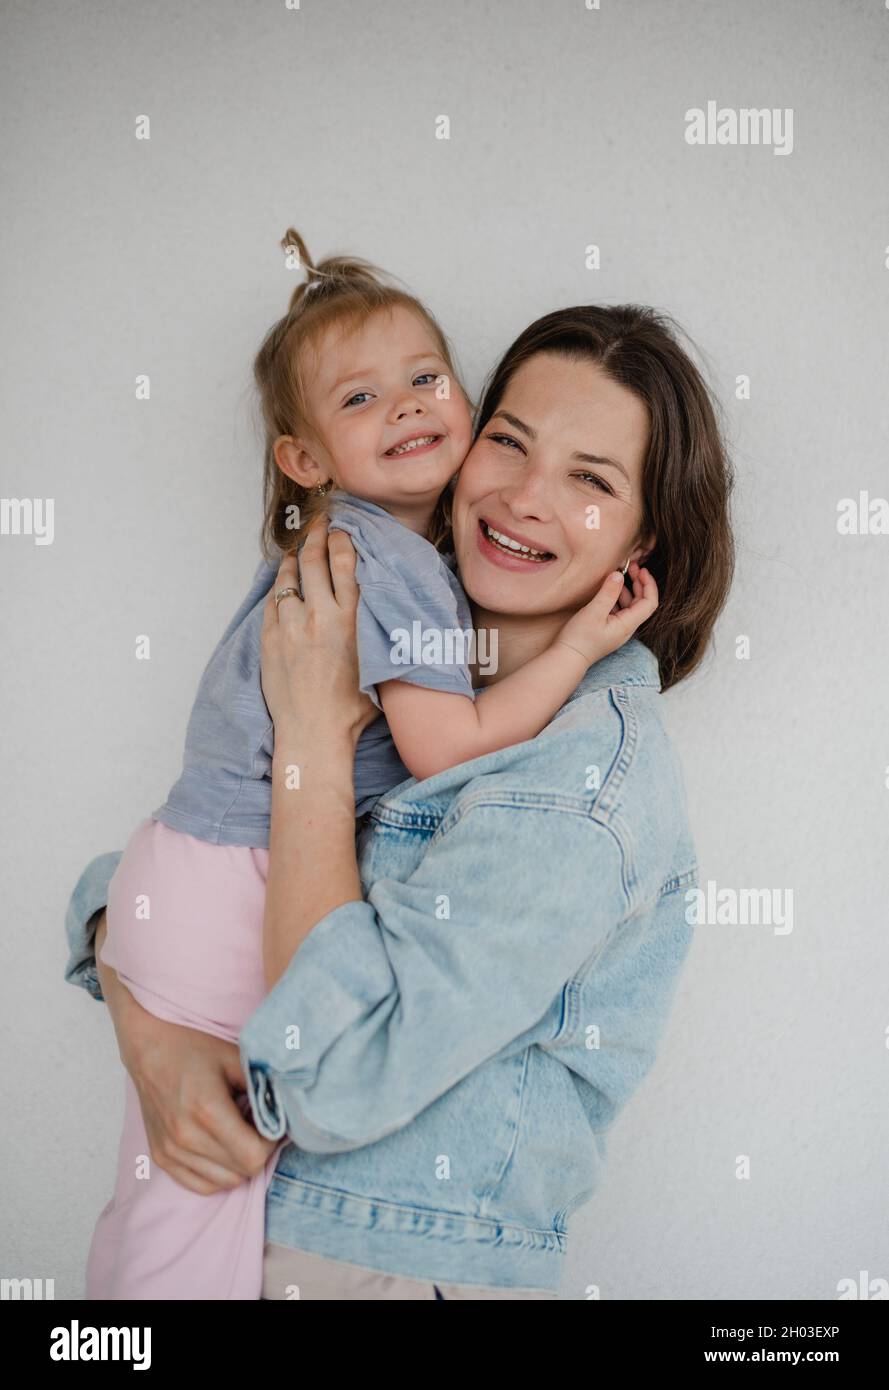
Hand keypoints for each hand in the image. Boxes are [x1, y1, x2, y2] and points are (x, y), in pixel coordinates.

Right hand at [122, 1001, 278, 1194]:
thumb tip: (286, 1111)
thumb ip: (262, 1087)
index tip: (271, 1123)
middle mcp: (186, 1137)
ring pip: (224, 1182)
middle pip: (242, 1172)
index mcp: (207, 1112)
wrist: (149, 1046)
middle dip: (258, 1151)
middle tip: (256, 1125)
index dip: (271, 1142)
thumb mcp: (235, 1058)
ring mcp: (170, 1151)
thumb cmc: (194, 1047)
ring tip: (238, 1134)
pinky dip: (218, 1174)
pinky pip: (200, 1185)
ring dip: (239, 1163)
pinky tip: (222, 1148)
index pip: (253, 1156)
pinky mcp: (161, 1157)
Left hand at [260, 519, 380, 746]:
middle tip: (319, 523)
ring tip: (299, 545)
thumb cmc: (353, 708)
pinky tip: (284, 580)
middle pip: (314, 560)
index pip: (344, 562)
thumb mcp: (380, 663)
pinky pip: (273, 601)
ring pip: (288, 576)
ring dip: (294, 556)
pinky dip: (280, 586)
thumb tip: (391, 608)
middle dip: (316, 535)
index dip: (341, 539)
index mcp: (352, 620)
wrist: (314, 733)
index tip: (342, 529)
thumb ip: (382, 631)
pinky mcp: (270, 639)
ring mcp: (291, 626)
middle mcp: (320, 616)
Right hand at [555, 560, 657, 665]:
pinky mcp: (609, 630)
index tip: (642, 570)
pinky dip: (618, 598)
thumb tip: (619, 574)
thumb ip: (608, 592)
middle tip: (632, 568)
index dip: (649, 585)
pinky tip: (608, 591)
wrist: (568, 659)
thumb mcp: (593, 612)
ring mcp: (618, 630)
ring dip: (628, 590)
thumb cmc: (579, 638)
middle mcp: (626, 628)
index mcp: (628, 625)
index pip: (649, 603)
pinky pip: (619, 611)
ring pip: (630, 606)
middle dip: (639, 584)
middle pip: (641, 603)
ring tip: (619, 576)